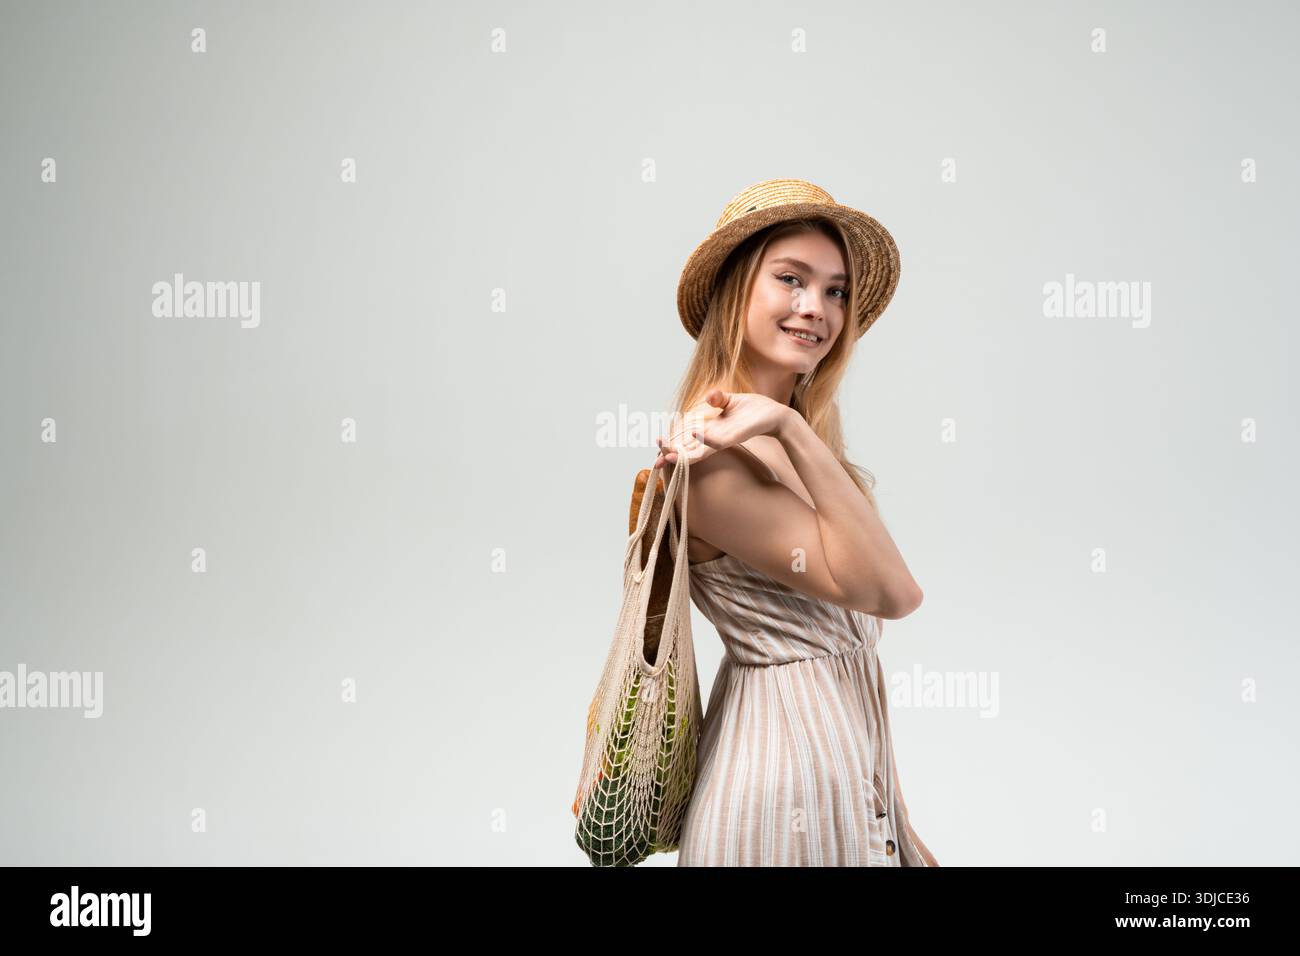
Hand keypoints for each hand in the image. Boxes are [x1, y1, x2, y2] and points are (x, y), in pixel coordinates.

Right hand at [653, 388, 789, 468]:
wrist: (775, 415)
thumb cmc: (753, 409)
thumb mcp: (731, 400)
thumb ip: (717, 399)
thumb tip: (708, 397)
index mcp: (709, 429)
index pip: (685, 439)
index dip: (672, 444)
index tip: (657, 449)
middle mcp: (713, 438)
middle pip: (687, 449)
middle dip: (672, 455)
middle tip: (655, 462)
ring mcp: (722, 439)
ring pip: (698, 450)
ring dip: (683, 453)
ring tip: (667, 456)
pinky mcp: (733, 438)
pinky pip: (716, 440)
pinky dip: (705, 438)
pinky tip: (694, 434)